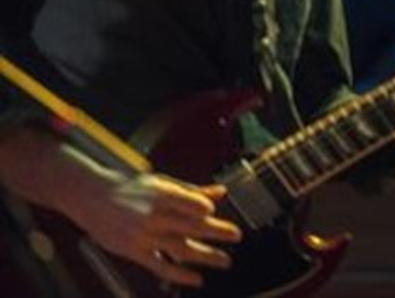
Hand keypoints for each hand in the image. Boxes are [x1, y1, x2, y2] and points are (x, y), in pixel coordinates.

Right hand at [67, 168, 241, 287]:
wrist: (91, 197)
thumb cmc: (131, 187)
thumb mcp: (162, 183)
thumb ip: (193, 191)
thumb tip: (221, 193)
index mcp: (162, 194)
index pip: (192, 204)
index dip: (205, 209)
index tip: (215, 213)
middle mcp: (154, 215)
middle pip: (192, 227)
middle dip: (218, 232)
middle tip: (236, 236)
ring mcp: (144, 235)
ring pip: (180, 248)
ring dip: (206, 256)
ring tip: (225, 260)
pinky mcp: (134, 251)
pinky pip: (161, 266)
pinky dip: (180, 274)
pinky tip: (197, 279)